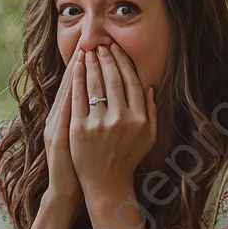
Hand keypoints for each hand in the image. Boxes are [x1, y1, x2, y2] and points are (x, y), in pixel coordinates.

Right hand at [42, 37, 82, 203]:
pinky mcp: (57, 137)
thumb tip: (96, 95)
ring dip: (75, 73)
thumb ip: (86, 116)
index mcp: (64, 116)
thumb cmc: (79, 164)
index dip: (82, 66)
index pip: (74, 85)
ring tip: (83, 54)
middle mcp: (57, 118)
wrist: (66, 189)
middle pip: (70, 84)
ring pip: (66, 94)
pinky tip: (77, 80)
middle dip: (80, 63)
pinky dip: (70, 94)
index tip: (91, 48)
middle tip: (88, 42)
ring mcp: (56, 127)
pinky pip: (65, 111)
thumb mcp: (79, 136)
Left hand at [69, 43, 156, 201]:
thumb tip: (149, 86)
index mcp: (139, 119)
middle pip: (113, 80)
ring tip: (88, 51)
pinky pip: (78, 97)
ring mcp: (99, 124)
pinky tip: (76, 67)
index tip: (116, 50)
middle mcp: (121, 119)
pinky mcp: (79, 128)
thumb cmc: (128, 158)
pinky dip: (77, 79)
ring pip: (95, 85)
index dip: (123, 63)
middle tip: (100, 45)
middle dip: (106, 58)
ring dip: (91, 64)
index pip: (132, 82)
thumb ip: (152, 112)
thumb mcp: (148, 137)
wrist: (105, 183)